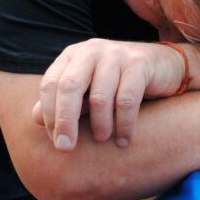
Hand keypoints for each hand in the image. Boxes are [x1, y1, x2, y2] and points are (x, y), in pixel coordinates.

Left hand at [33, 39, 186, 151]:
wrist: (164, 65)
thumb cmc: (119, 81)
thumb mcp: (89, 89)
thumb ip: (64, 102)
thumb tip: (34, 119)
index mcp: (73, 56)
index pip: (50, 84)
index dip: (49, 114)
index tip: (55, 141)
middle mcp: (92, 51)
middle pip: (69, 87)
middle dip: (65, 121)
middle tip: (65, 148)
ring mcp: (116, 55)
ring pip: (99, 97)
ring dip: (100, 125)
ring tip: (104, 140)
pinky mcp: (139, 64)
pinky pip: (126, 101)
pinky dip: (124, 126)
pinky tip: (124, 140)